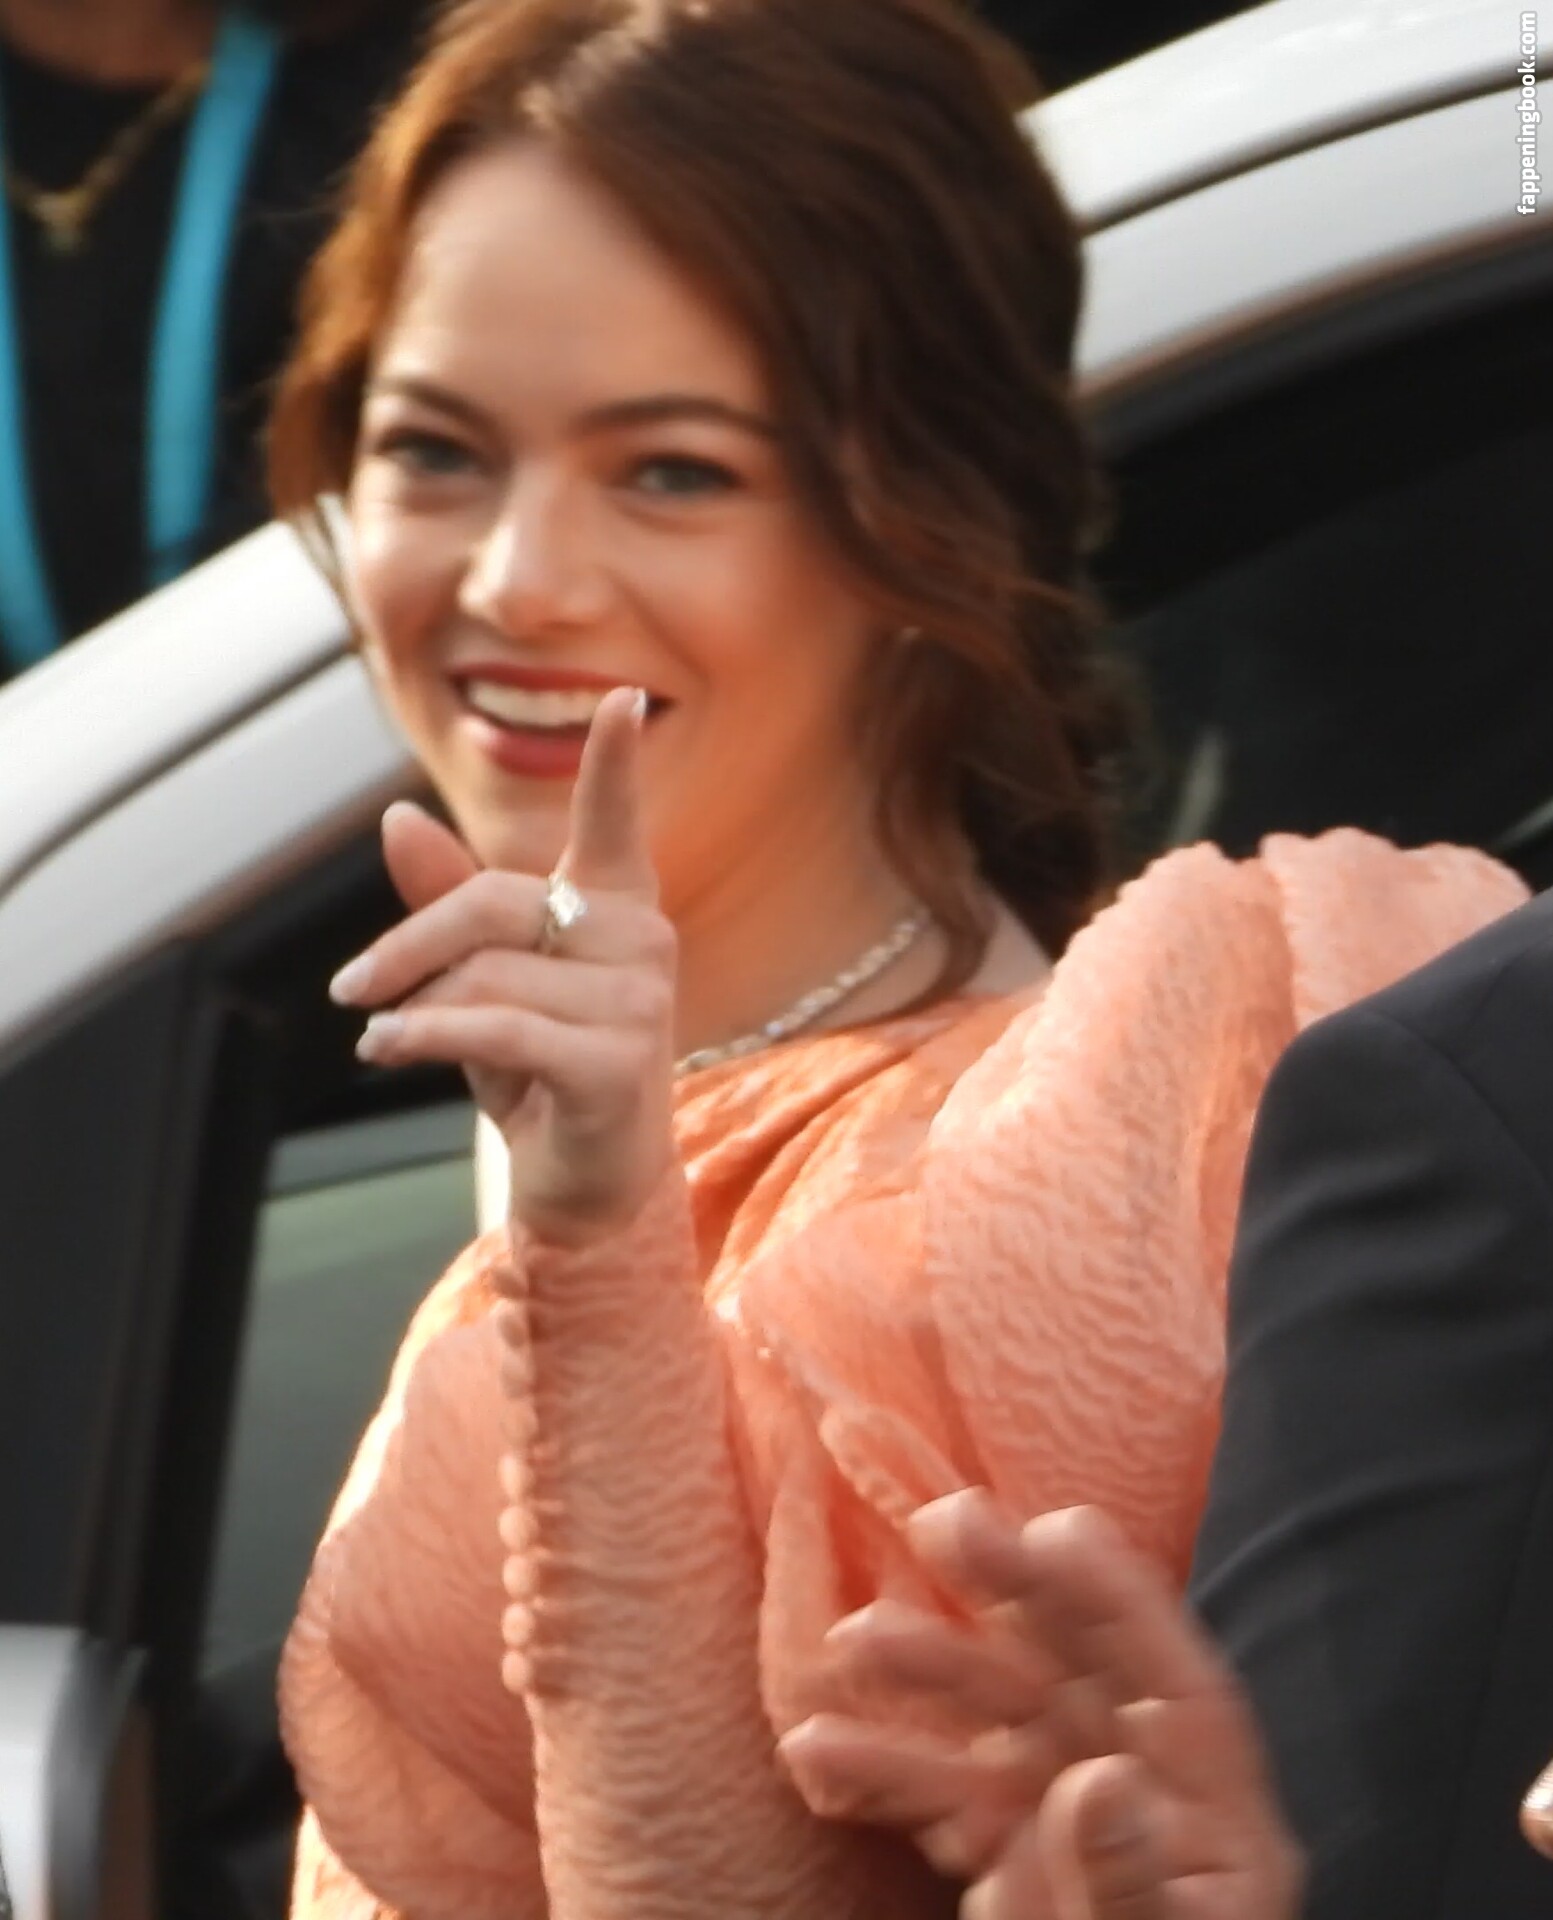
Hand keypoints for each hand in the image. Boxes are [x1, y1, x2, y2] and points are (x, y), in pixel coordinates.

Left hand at [328, 686, 676, 1247]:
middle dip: (410, 943)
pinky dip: (425, 1036)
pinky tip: (386, 1047)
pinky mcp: (620, 1061)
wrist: (585, 1186)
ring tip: (384, 1037)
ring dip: (416, 1010)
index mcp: (615, 908)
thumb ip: (447, 902)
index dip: (613, 764)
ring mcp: (642, 1001)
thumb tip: (397, 818)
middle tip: (351, 987)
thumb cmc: (538, 1073)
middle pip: (495, 903)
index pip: (614, 824)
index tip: (619, 699)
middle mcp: (641, 941)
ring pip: (487, 975)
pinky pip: (498, 1028)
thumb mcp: (483, 982)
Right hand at [780, 1491, 1301, 1919]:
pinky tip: (818, 1753)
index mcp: (1215, 1814)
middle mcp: (1141, 1788)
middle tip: (942, 1524)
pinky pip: (944, 1797)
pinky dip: (884, 1773)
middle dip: (1010, 1591)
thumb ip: (1130, 1883)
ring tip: (852, 1645)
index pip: (1172, 1682)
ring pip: (999, 1716)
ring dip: (929, 1671)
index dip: (1118, 1599)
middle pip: (1078, 1668)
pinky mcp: (1009, 1856)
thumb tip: (1097, 1780)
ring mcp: (1069, 1815)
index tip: (1053, 1528)